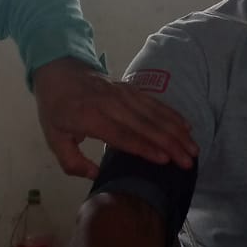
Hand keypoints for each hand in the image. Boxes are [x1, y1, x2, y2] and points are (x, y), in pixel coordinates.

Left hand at [33, 57, 196, 178]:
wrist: (58, 70)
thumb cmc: (55, 109)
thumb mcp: (53, 138)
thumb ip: (72, 162)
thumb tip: (96, 175)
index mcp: (90, 117)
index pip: (121, 135)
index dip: (144, 147)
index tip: (165, 159)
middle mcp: (110, 104)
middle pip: (144, 125)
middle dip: (169, 142)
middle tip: (188, 160)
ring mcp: (122, 93)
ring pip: (154, 113)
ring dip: (176, 130)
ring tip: (193, 147)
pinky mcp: (129, 88)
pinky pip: (154, 102)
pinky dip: (171, 113)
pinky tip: (186, 125)